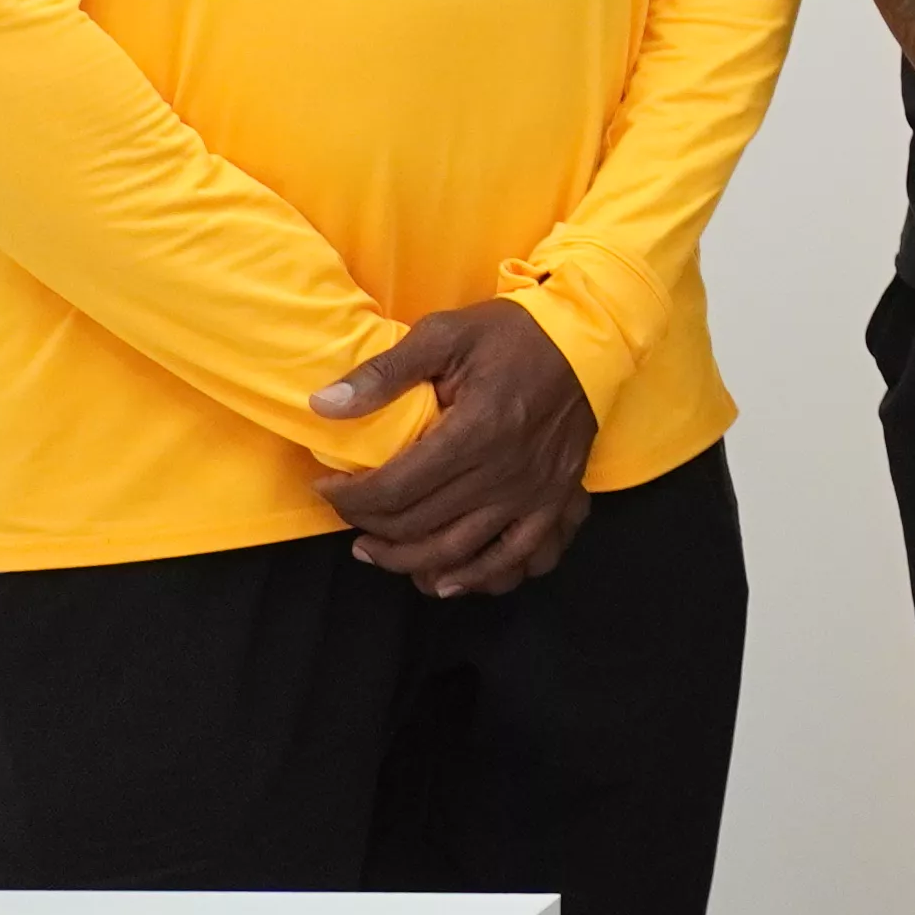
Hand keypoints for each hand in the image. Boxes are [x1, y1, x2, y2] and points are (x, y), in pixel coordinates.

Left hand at [312, 303, 597, 598]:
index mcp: (476, 432)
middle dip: (369, 526)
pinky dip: (478, 578)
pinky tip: (445, 580)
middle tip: (346, 513)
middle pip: (419, 525)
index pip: (395, 489)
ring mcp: (534, 493)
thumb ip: (385, 373)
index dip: (349, 498)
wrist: (591, 340)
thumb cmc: (515, 335)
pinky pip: (516, 558)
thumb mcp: (445, 334)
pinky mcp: (555, 501)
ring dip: (407, 561)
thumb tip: (323, 404)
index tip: (326, 486)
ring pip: (458, 552)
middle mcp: (505, 473)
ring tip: (374, 551)